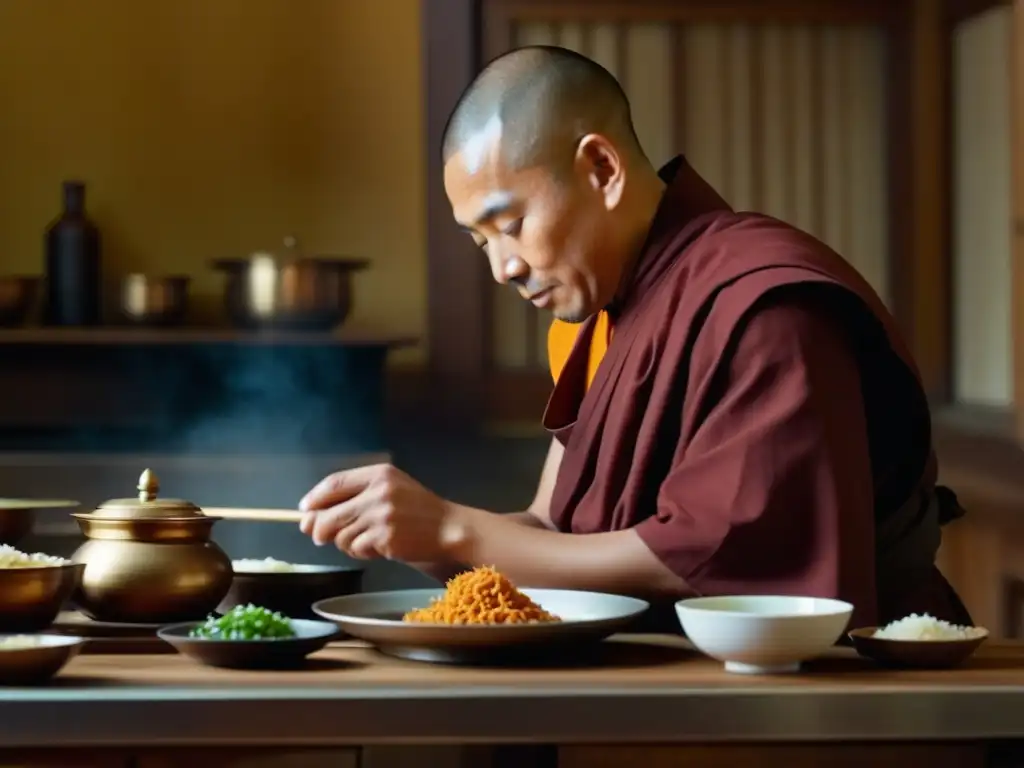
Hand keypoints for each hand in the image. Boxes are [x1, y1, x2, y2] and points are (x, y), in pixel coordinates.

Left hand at [298, 464, 465, 561]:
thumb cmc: (417, 510)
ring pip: (341, 535)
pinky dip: (362, 552)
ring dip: (346, 543)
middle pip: (330, 514)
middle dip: (319, 528)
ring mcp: (382, 515)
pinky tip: (377, 548)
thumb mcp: (390, 490)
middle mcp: (379, 491)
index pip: (335, 483)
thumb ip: (355, 496)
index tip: (304, 509)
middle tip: (318, 537)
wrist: (448, 528)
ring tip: (365, 541)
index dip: (315, 497)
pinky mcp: (385, 537)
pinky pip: (356, 549)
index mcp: (379, 474)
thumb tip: (311, 516)